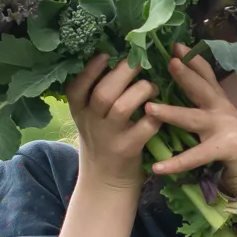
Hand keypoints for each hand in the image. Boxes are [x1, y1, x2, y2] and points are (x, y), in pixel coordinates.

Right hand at [66, 54, 162, 191]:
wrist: (105, 182)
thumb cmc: (102, 140)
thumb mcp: (90, 118)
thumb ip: (97, 94)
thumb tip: (118, 57)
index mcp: (79, 111)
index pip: (76, 87)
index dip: (90, 70)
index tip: (105, 55)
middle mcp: (91, 123)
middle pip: (103, 93)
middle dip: (122, 73)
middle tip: (138, 61)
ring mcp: (109, 137)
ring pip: (123, 108)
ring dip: (141, 91)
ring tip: (152, 86)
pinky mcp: (128, 150)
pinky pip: (144, 127)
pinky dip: (155, 116)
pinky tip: (161, 111)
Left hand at [144, 44, 236, 197]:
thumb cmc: (231, 144)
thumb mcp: (218, 118)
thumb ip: (202, 104)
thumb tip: (176, 88)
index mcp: (218, 101)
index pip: (205, 75)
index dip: (192, 58)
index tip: (176, 44)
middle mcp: (222, 110)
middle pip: (201, 88)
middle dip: (186, 75)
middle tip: (170, 62)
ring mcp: (226, 128)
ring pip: (193, 119)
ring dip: (171, 113)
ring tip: (150, 109)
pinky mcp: (227, 148)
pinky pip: (196, 156)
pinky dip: (176, 163)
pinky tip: (157, 167)